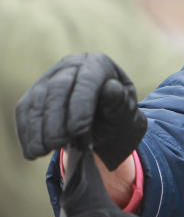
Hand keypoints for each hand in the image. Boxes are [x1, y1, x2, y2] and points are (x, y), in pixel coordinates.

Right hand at [16, 53, 146, 169]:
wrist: (105, 119)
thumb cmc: (118, 113)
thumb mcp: (125, 110)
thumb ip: (119, 102)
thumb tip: (110, 88)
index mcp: (99, 64)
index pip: (86, 81)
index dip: (81, 106)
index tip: (79, 131)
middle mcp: (71, 65)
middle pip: (57, 89)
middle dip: (55, 119)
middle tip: (57, 144)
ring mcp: (49, 77)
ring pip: (37, 100)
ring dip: (37, 129)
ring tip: (42, 152)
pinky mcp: (33, 93)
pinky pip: (24, 111)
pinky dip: (27, 132)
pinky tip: (32, 151)